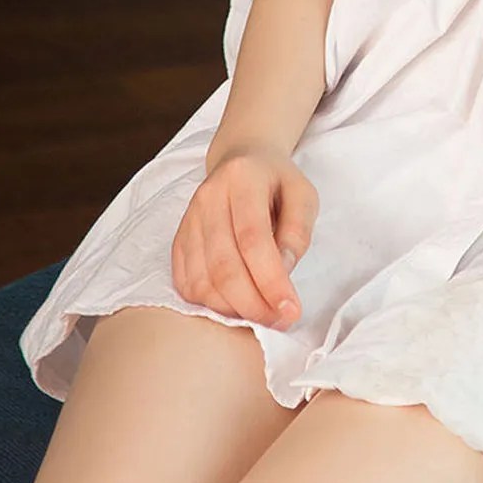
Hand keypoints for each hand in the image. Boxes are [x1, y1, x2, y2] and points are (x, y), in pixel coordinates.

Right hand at [172, 145, 318, 331]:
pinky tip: (234, 306)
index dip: (270, 280)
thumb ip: (298, 232)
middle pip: (223, 265)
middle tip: (279, 321)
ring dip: (232, 309)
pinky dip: (209, 304)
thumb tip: (283, 272)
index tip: (290, 310)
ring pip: (201, 280)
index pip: (252, 239)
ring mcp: (188, 219)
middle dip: (253, 304)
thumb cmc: (277, 182)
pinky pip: (185, 282)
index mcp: (243, 179)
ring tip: (261, 316)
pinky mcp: (179, 238)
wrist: (241, 161)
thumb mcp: (304, 195)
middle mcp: (208, 198)